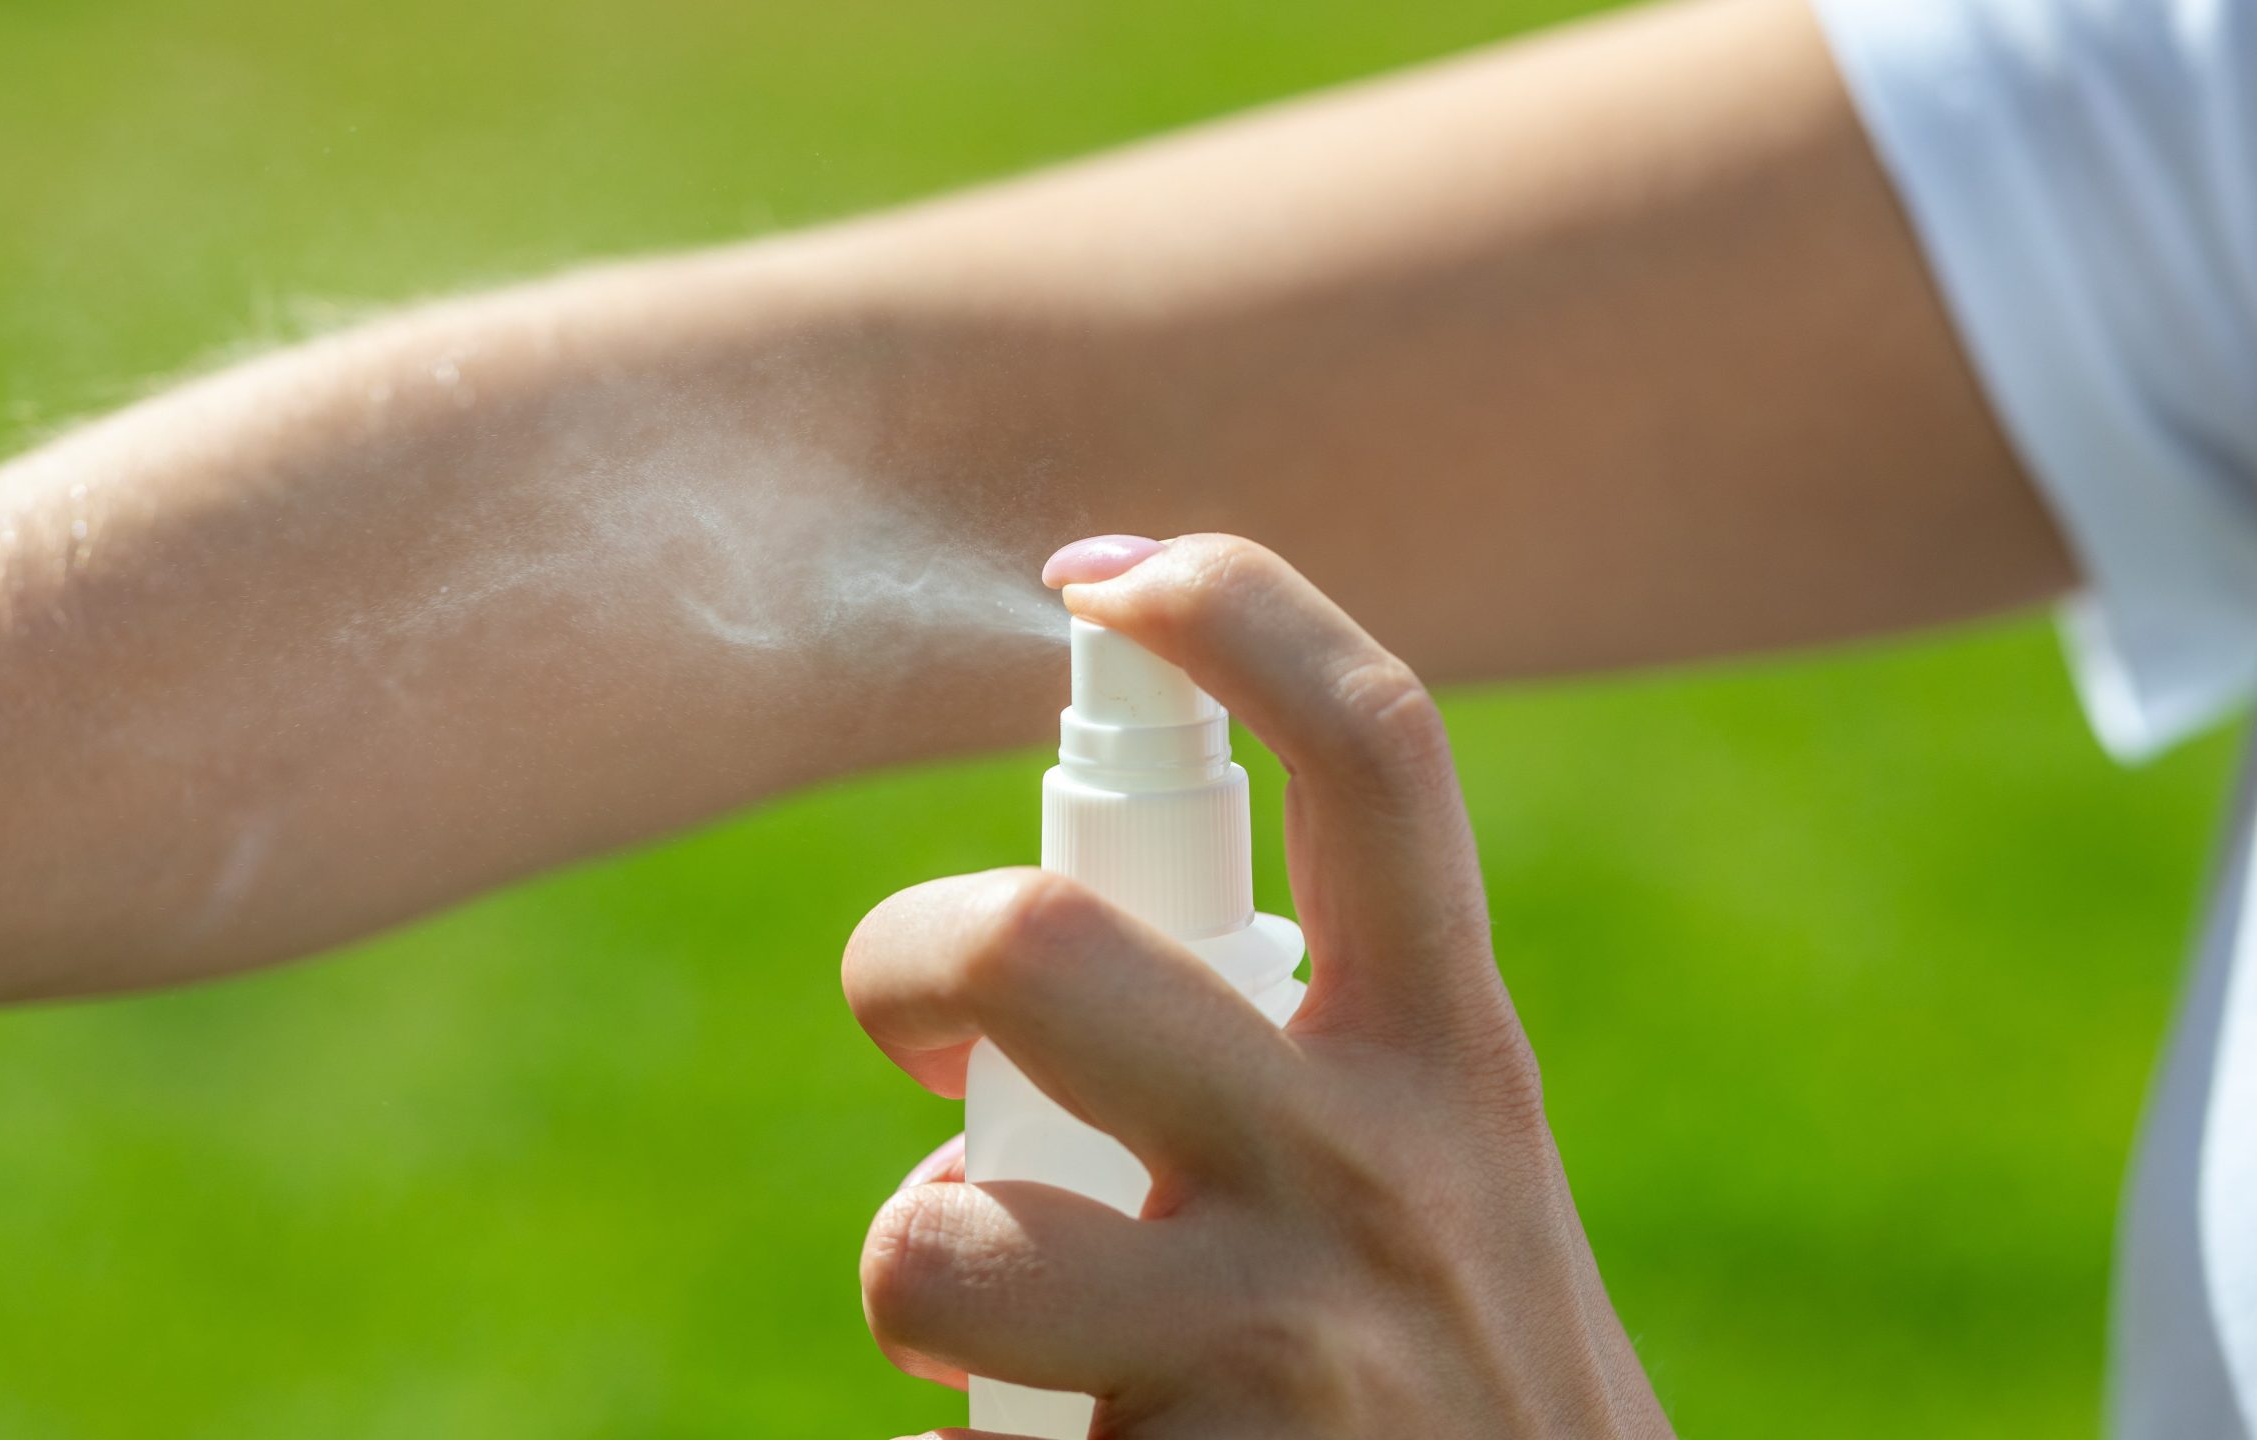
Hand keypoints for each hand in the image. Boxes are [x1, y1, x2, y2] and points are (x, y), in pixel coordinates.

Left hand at [843, 535, 1670, 1437]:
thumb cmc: (1463, 1378)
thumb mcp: (1448, 1178)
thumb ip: (1319, 1052)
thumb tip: (1068, 946)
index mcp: (1452, 1058)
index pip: (1374, 753)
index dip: (1237, 611)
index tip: (1103, 570)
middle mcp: (1376, 1173)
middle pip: (1042, 949)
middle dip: (908, 954)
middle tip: (911, 1017)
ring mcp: (1277, 1350)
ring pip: (938, 1242)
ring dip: (920, 1271)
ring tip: (994, 1318)